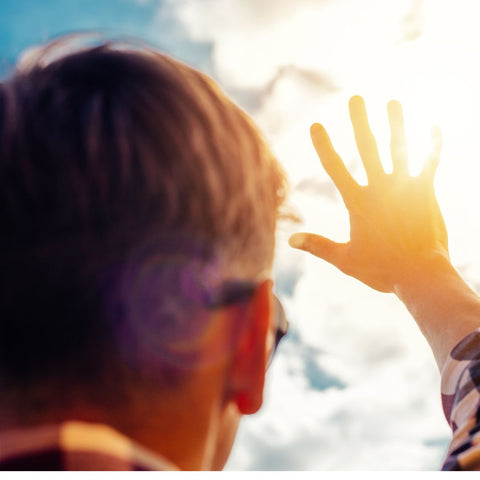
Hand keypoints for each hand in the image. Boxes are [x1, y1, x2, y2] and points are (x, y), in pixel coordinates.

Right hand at [289, 95, 448, 292]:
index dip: (324, 145)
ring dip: (397, 124)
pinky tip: (432, 126)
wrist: (420, 275)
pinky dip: (431, 144)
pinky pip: (430, 163)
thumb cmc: (381, 270)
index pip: (335, 168)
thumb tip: (290, 240)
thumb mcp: (344, 260)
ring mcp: (405, 188)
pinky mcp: (426, 192)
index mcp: (358, 203)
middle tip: (356, 99)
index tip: (316, 124)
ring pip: (400, 149)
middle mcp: (380, 189)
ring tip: (393, 103)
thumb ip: (317, 246)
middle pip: (367, 148)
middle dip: (360, 122)